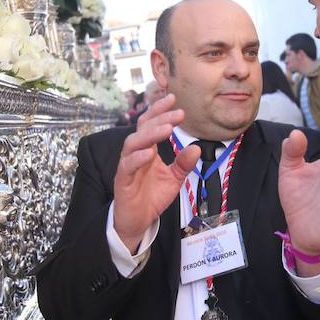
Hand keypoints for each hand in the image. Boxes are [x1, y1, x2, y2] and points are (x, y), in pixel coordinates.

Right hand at [112, 94, 199, 253]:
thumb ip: (183, 163)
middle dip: (160, 118)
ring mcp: (127, 166)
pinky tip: (149, 153)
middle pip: (143, 129)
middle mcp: (135, 153)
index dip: (160, 110)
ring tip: (167, 129)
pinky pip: (127, 166)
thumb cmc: (152, 196)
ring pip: (133, 143)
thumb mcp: (174, 179)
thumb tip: (197, 148)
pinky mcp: (122, 181)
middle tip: (178, 113)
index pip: (150, 124)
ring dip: (150, 135)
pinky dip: (137, 158)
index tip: (174, 98)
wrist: (138, 221)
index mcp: (147, 149)